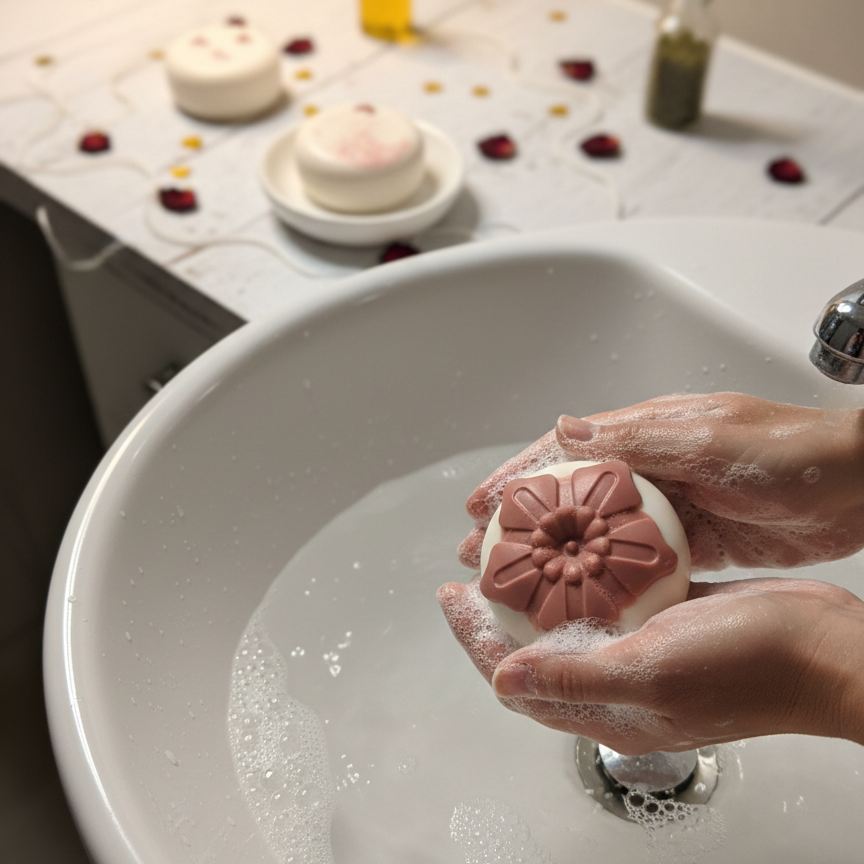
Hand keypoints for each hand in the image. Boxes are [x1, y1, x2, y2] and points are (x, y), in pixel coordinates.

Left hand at [438, 577, 863, 752]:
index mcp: (606, 704)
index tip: (448, 595)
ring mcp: (645, 651)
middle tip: (469, 570)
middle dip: (496, 613)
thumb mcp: (651, 672)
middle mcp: (619, 681)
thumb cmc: (746, 667)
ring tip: (514, 554)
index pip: (516, 676)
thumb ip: (573, 679)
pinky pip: (613, 600)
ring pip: (572, 622)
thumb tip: (501, 682)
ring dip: (539, 592)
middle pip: (535, 648)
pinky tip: (580, 547)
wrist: (822, 648)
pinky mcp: (670, 621)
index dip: (474, 638)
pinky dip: (588, 577)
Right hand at [459, 393, 863, 570]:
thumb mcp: (709, 440)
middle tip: (482, 554)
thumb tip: (566, 428)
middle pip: (571, 499)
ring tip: (520, 586)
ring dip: (558, 557)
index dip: (517, 477)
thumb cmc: (793, 452)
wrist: (859, 488)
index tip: (478, 504)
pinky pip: (639, 563)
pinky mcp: (695, 542)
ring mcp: (672, 508)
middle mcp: (651, 468)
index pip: (565, 453)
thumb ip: (638, 438)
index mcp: (646, 434)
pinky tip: (584, 600)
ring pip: (599, 536)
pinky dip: (608, 579)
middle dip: (525, 525)